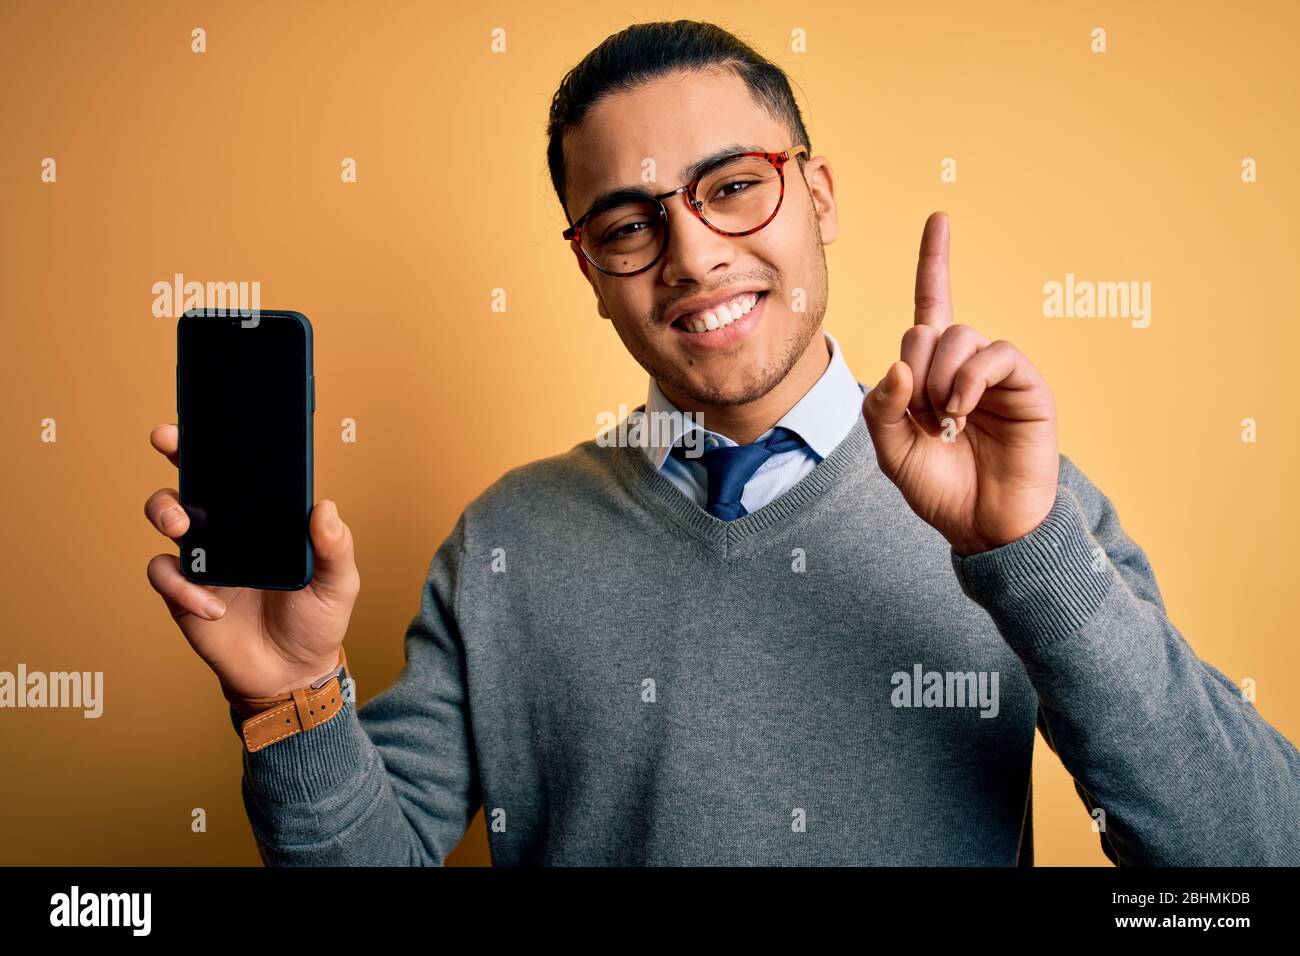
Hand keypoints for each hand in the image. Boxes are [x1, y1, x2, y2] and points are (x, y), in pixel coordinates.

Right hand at [144, 424, 360, 697]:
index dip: (221, 442)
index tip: (208, 417)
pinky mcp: (184, 592)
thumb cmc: (316, 620)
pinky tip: (212, 605)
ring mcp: (204, 557)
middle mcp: (229, 529)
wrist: (293, 672)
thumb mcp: (339, 583)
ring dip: (166, 511)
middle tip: (169, 445)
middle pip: (193, 479)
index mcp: (266, 518)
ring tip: (183, 528)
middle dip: (176, 454)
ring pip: (167, 516)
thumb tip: (326, 507)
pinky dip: (181, 587)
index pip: (241, 471)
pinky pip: (166, 575)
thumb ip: (335, 547)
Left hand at [861, 212, 1059, 555]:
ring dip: (939, 380)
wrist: (983, 525)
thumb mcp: (890, 450)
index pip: (930, 307)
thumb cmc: (940, 488)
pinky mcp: (1025, 384)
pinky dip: (969, 380)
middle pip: (926, 328)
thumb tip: (900, 363)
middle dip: (912, 370)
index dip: (934, 262)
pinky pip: (993, 354)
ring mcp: (995, 373)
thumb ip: (881, 407)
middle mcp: (963, 365)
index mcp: (929, 374)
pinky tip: (962, 411)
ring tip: (946, 421)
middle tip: (923, 415)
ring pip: (958, 337)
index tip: (940, 219)